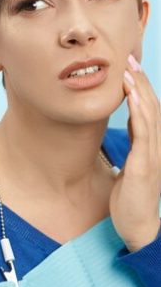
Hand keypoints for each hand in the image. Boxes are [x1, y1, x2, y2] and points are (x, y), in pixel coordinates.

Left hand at [109, 54, 160, 251]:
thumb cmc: (131, 197)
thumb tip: (131, 124)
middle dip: (140, 82)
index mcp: (151, 146)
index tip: (130, 68)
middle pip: (150, 107)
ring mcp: (152, 155)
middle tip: (129, 59)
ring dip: (139, 91)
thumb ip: (135, 144)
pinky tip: (131, 96)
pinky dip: (138, 112)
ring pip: (148, 115)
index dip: (140, 88)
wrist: (138, 227)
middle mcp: (156, 146)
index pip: (147, 110)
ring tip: (130, 71)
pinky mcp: (144, 165)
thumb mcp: (132, 164)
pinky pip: (143, 133)